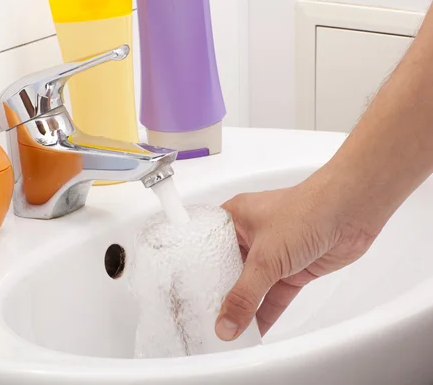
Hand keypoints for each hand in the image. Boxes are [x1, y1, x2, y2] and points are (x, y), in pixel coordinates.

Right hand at [214, 173, 379, 340]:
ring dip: (245, 307)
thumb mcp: (265, 258)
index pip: (209, 250)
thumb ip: (244, 295)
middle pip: (230, 271)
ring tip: (228, 330)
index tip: (189, 298)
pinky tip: (255, 329)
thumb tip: (226, 323)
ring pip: (253, 286)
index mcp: (235, 218)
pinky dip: (266, 312)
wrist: (351, 211)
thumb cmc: (306, 211)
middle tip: (207, 320)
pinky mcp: (293, 267)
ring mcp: (273, 252)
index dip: (198, 274)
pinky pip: (274, 295)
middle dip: (222, 295)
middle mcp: (251, 234)